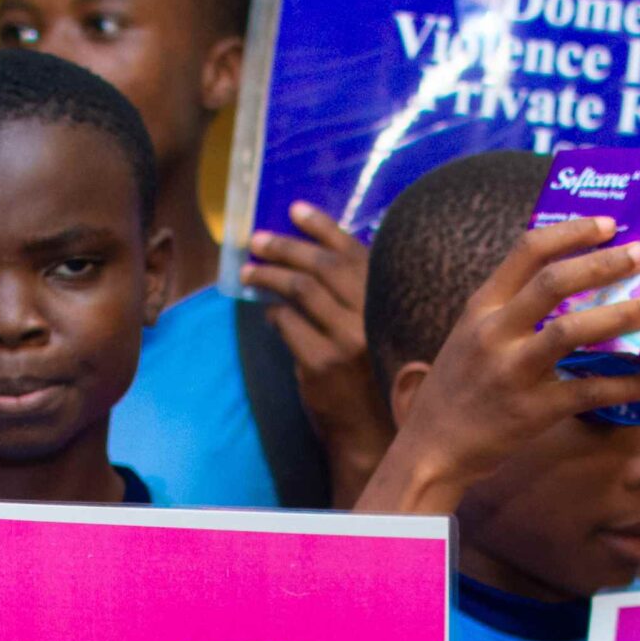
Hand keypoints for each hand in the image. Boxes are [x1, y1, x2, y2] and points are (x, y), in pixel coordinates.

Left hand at [241, 204, 394, 498]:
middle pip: (321, 267)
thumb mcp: (374, 327)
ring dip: (270, 276)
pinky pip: (288, 324)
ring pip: (301, 292)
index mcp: (390, 300)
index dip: (322, 227)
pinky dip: (274, 314)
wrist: (372, 430)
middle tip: (257, 241)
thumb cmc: (372, 373)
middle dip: (285, 248)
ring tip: (250, 271)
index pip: (353, 251)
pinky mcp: (323, 364)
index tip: (294, 209)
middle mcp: (374, 315)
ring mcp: (348, 340)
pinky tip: (267, 312)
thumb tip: (311, 258)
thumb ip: (355, 295)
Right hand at [356, 217, 639, 514]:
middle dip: (605, 263)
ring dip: (619, 315)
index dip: (573, 231)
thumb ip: (511, 308)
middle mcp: (494, 333)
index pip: (528, 250)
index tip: (609, 223)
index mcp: (481, 307)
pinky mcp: (532, 411)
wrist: (432, 450)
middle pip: (555, 282)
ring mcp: (512, 372)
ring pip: (572, 330)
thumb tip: (575, 281)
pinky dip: (626, 385)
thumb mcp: (471, 335)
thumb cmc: (460, 388)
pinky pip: (588, 391)